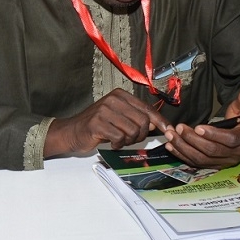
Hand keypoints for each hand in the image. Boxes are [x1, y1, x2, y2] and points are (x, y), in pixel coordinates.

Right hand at [45, 88, 170, 157]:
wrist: (71, 132)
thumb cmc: (97, 126)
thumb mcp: (118, 118)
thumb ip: (135, 118)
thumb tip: (156, 124)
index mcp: (120, 95)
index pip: (146, 108)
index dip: (160, 121)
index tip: (168, 130)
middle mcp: (113, 99)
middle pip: (142, 121)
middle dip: (140, 135)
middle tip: (130, 139)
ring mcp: (104, 110)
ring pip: (132, 131)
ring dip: (128, 141)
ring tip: (118, 140)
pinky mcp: (97, 123)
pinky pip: (119, 138)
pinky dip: (118, 144)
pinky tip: (111, 143)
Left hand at [163, 81, 239, 168]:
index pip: (230, 139)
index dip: (214, 134)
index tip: (198, 127)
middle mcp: (235, 154)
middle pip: (212, 151)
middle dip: (192, 139)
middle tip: (178, 127)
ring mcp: (223, 162)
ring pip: (201, 159)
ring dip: (183, 147)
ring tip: (170, 135)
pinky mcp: (213, 165)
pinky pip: (196, 163)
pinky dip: (182, 155)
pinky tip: (170, 146)